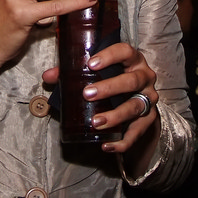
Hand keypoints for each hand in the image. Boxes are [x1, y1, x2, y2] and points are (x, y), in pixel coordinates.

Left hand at [40, 40, 159, 153]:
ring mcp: (148, 98)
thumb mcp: (99, 72)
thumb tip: (48, 76)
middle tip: (87, 94)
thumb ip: (73, 73)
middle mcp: (144, 77)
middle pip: (131, 80)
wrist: (138, 97)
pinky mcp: (149, 118)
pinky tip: (107, 145)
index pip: (126, 51)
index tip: (91, 64)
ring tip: (96, 122)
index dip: (110, 56)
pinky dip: (123, 141)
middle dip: (109, 88)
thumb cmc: (114, 78)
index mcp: (132, 60)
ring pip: (135, 106)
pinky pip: (137, 132)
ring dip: (115, 116)